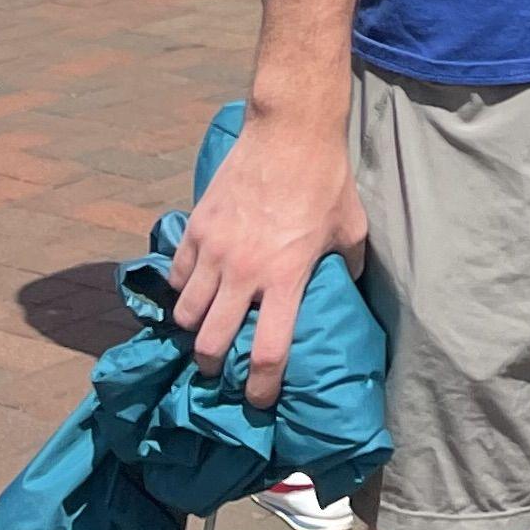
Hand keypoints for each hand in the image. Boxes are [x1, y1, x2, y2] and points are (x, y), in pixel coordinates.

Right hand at [167, 97, 368, 413]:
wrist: (290, 129)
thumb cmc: (327, 178)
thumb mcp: (352, 226)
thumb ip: (349, 265)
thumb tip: (349, 288)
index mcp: (286, 277)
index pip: (269, 352)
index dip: (262, 387)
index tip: (259, 400)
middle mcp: (244, 272)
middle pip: (211, 345)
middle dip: (213, 366)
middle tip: (219, 367)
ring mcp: (215, 250)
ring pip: (185, 315)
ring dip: (193, 328)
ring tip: (204, 327)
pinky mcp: (197, 228)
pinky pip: (177, 275)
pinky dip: (182, 288)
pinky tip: (194, 286)